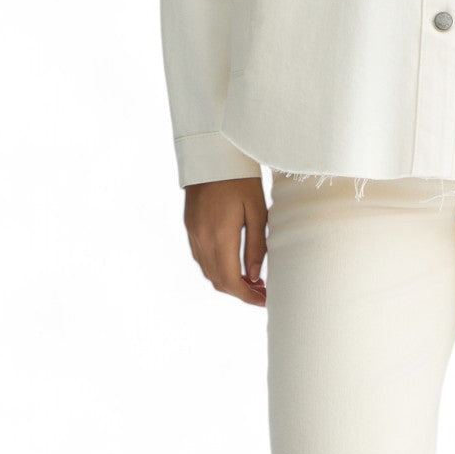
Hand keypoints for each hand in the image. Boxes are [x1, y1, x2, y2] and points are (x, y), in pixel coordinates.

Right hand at [183, 176, 267, 305]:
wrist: (212, 153)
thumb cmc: (241, 177)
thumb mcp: (257, 209)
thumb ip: (256, 245)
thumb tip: (253, 276)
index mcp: (220, 235)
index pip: (231, 280)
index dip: (248, 296)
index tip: (265, 300)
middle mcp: (202, 238)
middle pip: (218, 281)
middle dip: (240, 292)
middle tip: (262, 292)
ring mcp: (193, 233)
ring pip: (208, 271)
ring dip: (228, 281)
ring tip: (251, 280)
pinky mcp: (190, 226)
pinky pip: (201, 257)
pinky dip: (217, 267)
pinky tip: (233, 263)